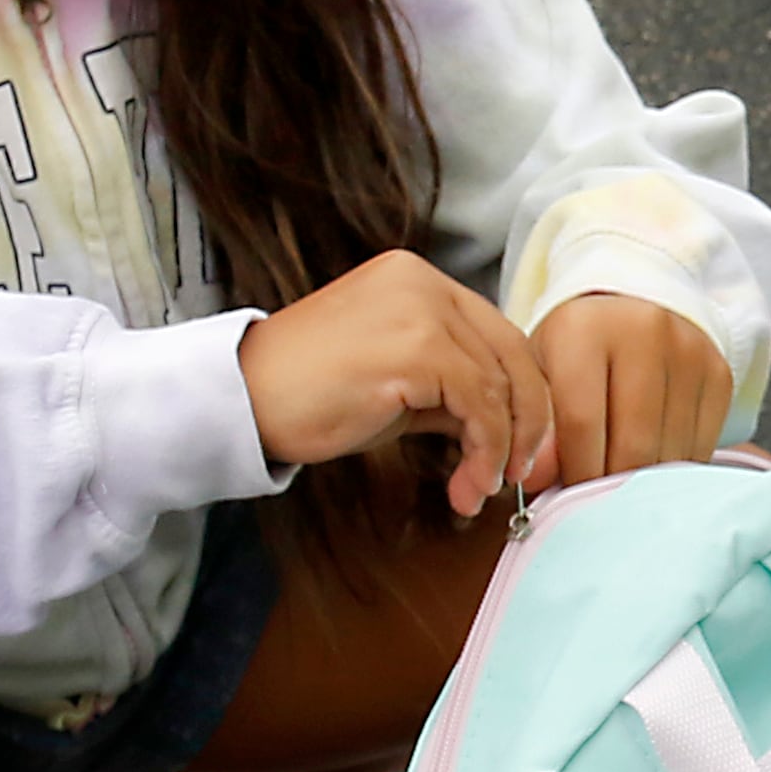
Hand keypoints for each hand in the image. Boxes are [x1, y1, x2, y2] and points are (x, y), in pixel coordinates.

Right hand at [235, 251, 556, 519]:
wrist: (243, 400)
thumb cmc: (308, 396)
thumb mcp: (398, 386)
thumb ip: (452, 390)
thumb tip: (508, 425)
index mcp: (418, 280)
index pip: (497, 334)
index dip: (523, 394)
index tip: (521, 447)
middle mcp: (424, 282)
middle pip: (512, 353)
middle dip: (527, 422)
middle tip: (519, 475)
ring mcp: (421, 309)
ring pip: (500, 383)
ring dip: (501, 449)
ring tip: (479, 491)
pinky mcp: (416, 347)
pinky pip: (478, 405)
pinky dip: (484, 451)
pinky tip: (466, 484)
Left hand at [534, 294, 730, 486]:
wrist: (632, 308)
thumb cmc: (576, 350)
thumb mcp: (541, 375)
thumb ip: (537, 426)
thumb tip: (536, 482)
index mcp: (584, 330)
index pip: (581, 424)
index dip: (575, 475)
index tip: (568, 502)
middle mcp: (643, 333)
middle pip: (633, 445)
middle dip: (612, 489)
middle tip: (598, 506)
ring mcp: (688, 352)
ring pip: (670, 453)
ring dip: (645, 485)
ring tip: (624, 488)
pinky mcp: (719, 373)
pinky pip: (701, 447)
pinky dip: (675, 470)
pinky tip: (653, 466)